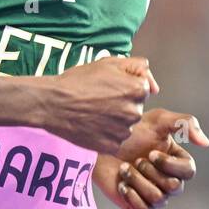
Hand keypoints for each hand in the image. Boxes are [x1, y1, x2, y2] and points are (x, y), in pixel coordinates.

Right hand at [42, 56, 158, 153]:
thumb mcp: (109, 62)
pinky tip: (92, 126)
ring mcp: (123, 131)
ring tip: (94, 113)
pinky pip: (115, 140)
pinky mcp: (112, 146)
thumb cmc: (79, 80)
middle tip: (99, 100)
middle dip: (122, 105)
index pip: (141, 90)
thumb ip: (138, 67)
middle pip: (134, 108)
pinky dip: (106, 135)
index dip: (124, 88)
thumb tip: (154, 87)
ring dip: (115, 121)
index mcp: (137, 89)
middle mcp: (134, 111)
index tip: (108, 88)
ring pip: (125, 125)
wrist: (53, 103)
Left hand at [93, 109, 208, 208]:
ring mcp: (153, 193)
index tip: (152, 153)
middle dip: (152, 173)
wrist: (100, 145)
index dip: (171, 165)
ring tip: (124, 169)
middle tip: (136, 159)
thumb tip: (207, 143)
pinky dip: (133, 197)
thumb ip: (186, 123)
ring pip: (159, 199)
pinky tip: (122, 184)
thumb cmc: (130, 130)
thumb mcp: (159, 119)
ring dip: (139, 182)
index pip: (188, 171)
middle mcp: (168, 179)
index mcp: (176, 160)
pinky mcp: (137, 206)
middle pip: (174, 187)